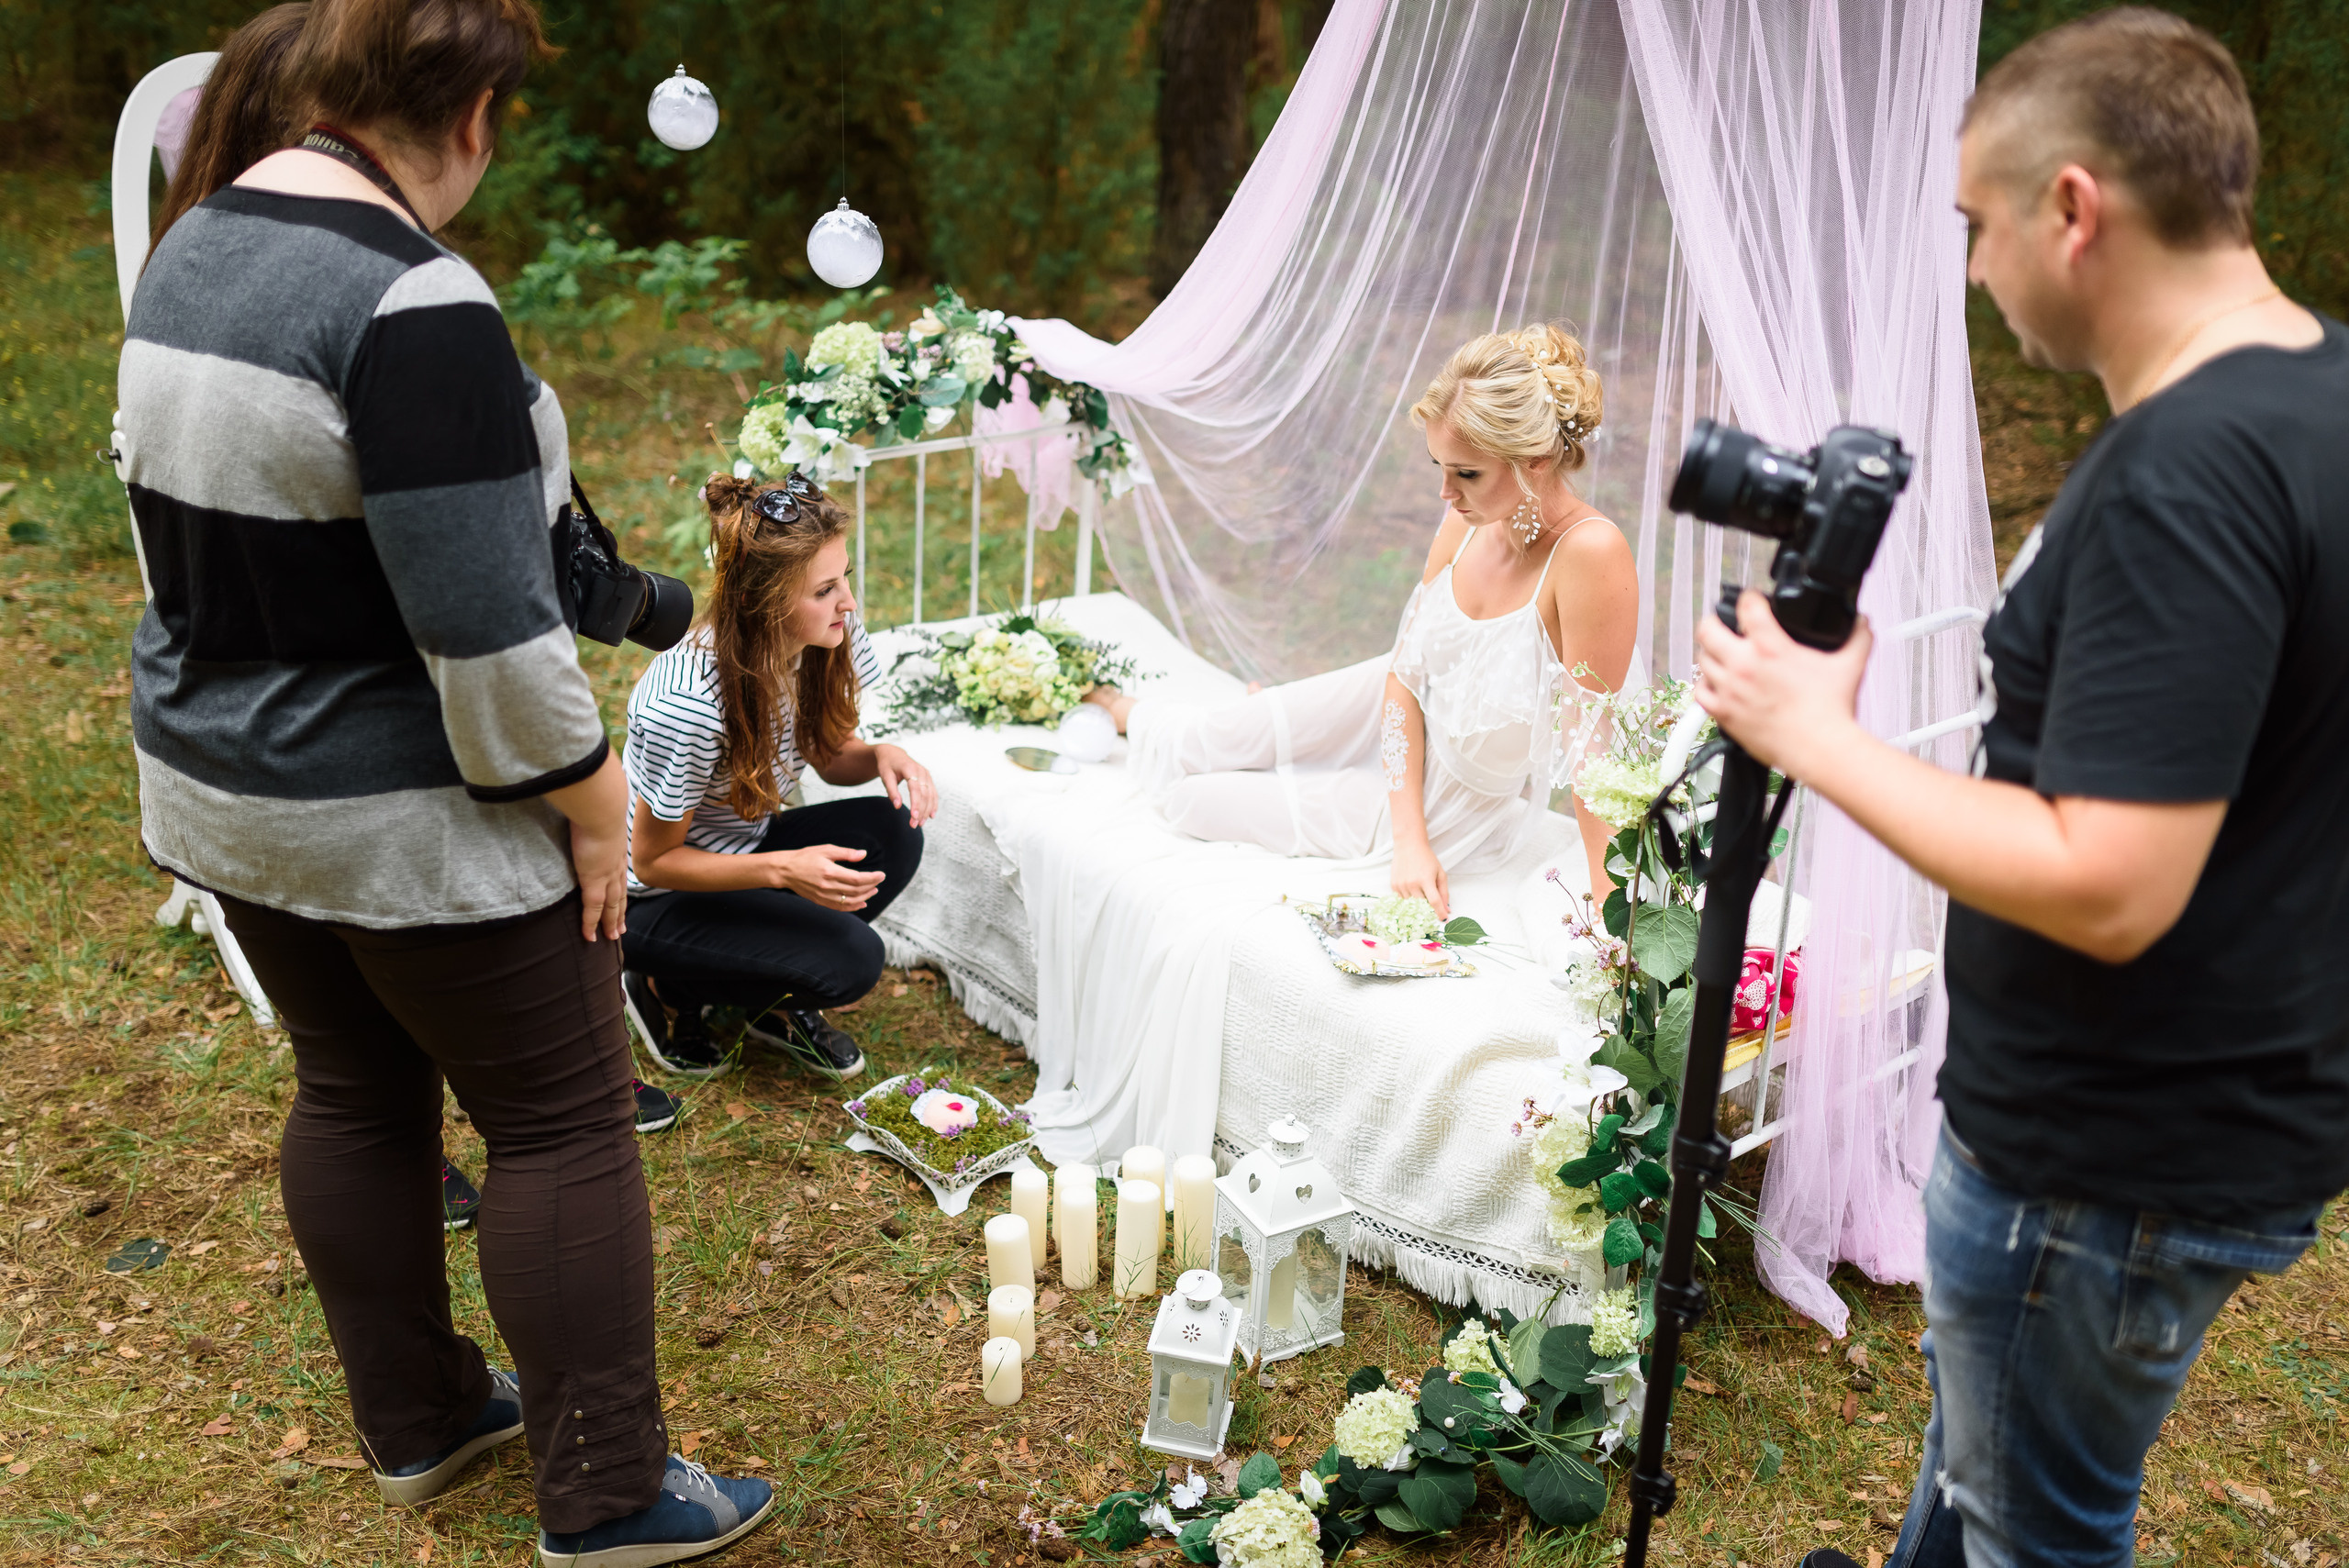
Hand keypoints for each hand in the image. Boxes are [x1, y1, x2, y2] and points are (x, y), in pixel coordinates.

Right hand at [569, 814, 628, 941]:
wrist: (601, 809)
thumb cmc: (597, 807)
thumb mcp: (600, 817)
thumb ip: (593, 822)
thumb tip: (584, 816)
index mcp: (617, 853)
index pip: (619, 877)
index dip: (620, 892)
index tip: (621, 903)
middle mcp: (616, 867)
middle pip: (620, 896)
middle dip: (620, 914)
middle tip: (621, 930)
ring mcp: (606, 876)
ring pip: (611, 906)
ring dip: (611, 922)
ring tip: (611, 937)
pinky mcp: (593, 880)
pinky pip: (592, 909)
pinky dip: (591, 923)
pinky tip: (589, 936)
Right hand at [771, 843, 887, 910]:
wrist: (786, 870)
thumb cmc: (805, 857)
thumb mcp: (826, 849)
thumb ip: (846, 853)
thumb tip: (863, 854)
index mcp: (830, 871)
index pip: (857, 879)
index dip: (872, 878)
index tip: (881, 875)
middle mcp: (827, 886)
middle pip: (856, 891)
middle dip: (871, 886)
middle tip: (879, 881)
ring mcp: (824, 896)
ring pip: (850, 901)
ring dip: (865, 897)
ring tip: (873, 891)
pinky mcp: (820, 901)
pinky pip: (840, 907)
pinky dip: (853, 907)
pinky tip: (862, 904)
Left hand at [873, 743, 938, 827]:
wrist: (893, 754)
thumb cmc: (887, 765)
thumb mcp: (885, 777)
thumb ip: (892, 791)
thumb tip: (897, 806)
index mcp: (909, 769)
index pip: (915, 789)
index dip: (916, 804)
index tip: (913, 817)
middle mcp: (921, 771)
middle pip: (924, 794)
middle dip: (921, 810)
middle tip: (914, 825)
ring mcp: (926, 774)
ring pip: (930, 795)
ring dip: (927, 810)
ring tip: (920, 823)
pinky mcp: (928, 778)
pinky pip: (933, 792)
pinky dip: (933, 804)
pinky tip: (931, 815)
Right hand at [1389, 837, 1450, 919]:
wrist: (1408, 845)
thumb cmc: (1427, 858)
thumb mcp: (1440, 873)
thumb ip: (1444, 892)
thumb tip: (1447, 910)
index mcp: (1426, 880)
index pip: (1434, 902)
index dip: (1440, 913)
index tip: (1444, 919)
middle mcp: (1412, 884)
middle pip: (1422, 906)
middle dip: (1429, 909)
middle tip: (1432, 904)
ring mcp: (1401, 885)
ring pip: (1411, 905)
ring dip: (1418, 903)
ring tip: (1421, 890)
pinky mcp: (1394, 886)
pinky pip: (1403, 900)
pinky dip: (1409, 899)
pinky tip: (1412, 888)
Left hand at [1693, 590, 1872, 775]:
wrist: (1819, 748)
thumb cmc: (1831, 712)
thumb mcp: (1851, 664)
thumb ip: (1858, 637)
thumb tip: (1861, 622)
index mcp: (1771, 647)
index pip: (1747, 606)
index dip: (1750, 597)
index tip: (1753, 601)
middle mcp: (1744, 665)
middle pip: (1708, 629)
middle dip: (1717, 622)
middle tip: (1725, 625)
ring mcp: (1730, 689)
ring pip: (1702, 659)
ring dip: (1711, 653)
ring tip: (1722, 653)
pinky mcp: (1724, 713)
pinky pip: (1700, 692)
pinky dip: (1706, 684)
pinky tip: (1716, 683)